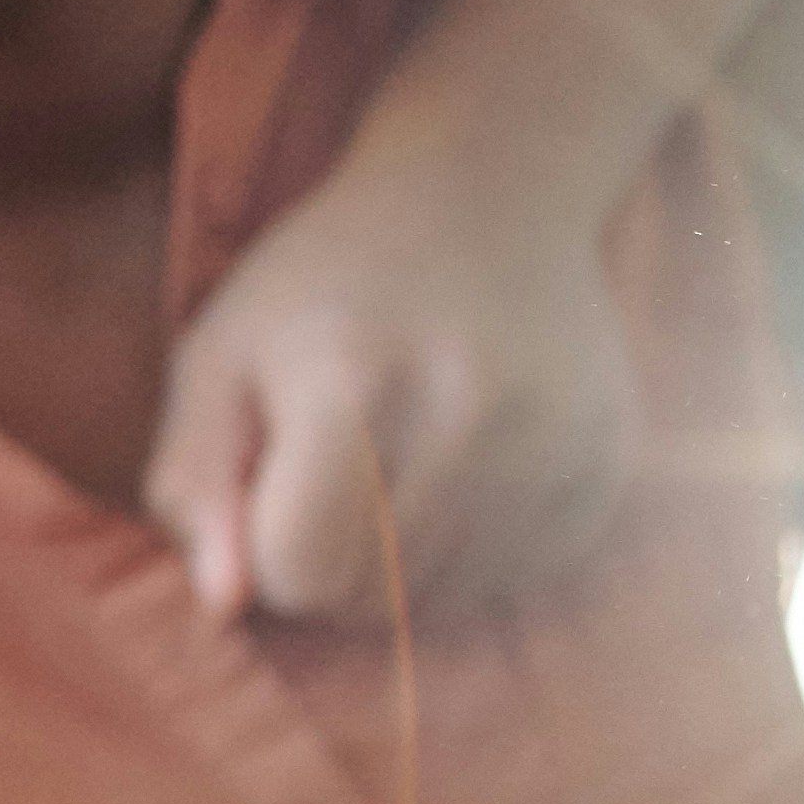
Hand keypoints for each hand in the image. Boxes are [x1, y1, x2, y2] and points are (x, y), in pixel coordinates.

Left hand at [152, 153, 638, 625]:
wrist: (482, 196)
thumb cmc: (319, 290)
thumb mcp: (216, 363)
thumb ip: (195, 488)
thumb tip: (227, 607)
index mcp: (355, 382)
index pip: (301, 571)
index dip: (267, 552)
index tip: (273, 490)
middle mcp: (473, 412)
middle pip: (376, 598)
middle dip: (332, 564)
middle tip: (334, 479)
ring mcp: (557, 437)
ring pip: (450, 600)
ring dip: (403, 568)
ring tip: (395, 471)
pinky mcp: (608, 458)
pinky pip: (522, 577)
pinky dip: (475, 556)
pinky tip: (459, 476)